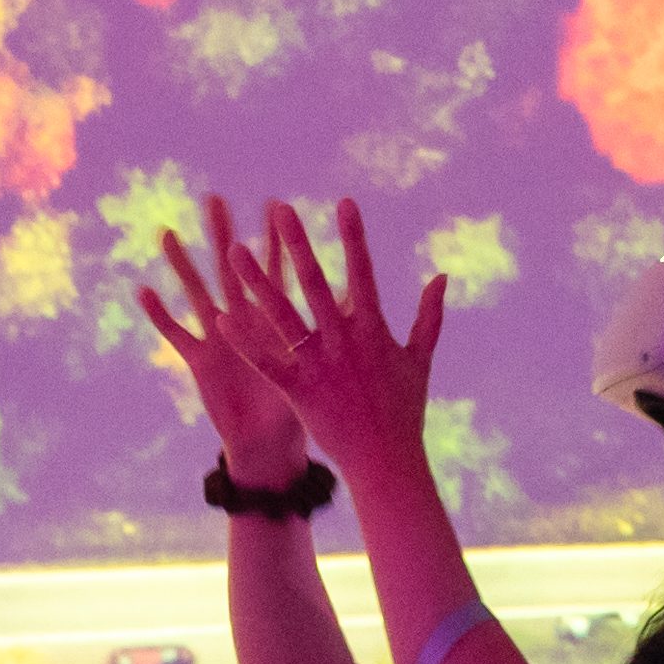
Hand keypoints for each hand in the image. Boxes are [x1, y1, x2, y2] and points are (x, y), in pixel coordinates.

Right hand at [138, 194, 316, 489]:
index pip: (276, 271)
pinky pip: (176, 334)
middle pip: (233, 270)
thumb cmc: (302, 407)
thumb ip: (339, 330)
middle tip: (214, 199)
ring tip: (169, 234)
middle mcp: (245, 321)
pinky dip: (160, 314)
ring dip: (184, 264)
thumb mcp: (322, 365)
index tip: (275, 204)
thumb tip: (361, 299)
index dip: (275, 242)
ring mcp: (219, 338)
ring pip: (199, 292)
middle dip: (224, 236)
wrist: (271, 445)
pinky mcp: (200, 361)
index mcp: (275, 321)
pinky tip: (143, 290)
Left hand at [212, 197, 449, 480]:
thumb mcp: (420, 359)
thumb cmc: (404, 410)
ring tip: (234, 250)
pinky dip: (245, 342)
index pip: (362, 272)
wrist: (386, 461)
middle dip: (298, 244)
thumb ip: (429, 315)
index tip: (344, 202)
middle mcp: (343, 341)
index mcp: (373, 328)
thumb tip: (442, 276)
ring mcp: (319, 365)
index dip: (353, 236)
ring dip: (257, 282)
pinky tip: (222, 319)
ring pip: (282, 315)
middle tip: (280, 209)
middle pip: (316, 284)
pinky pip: (266, 362)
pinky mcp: (298, 391)